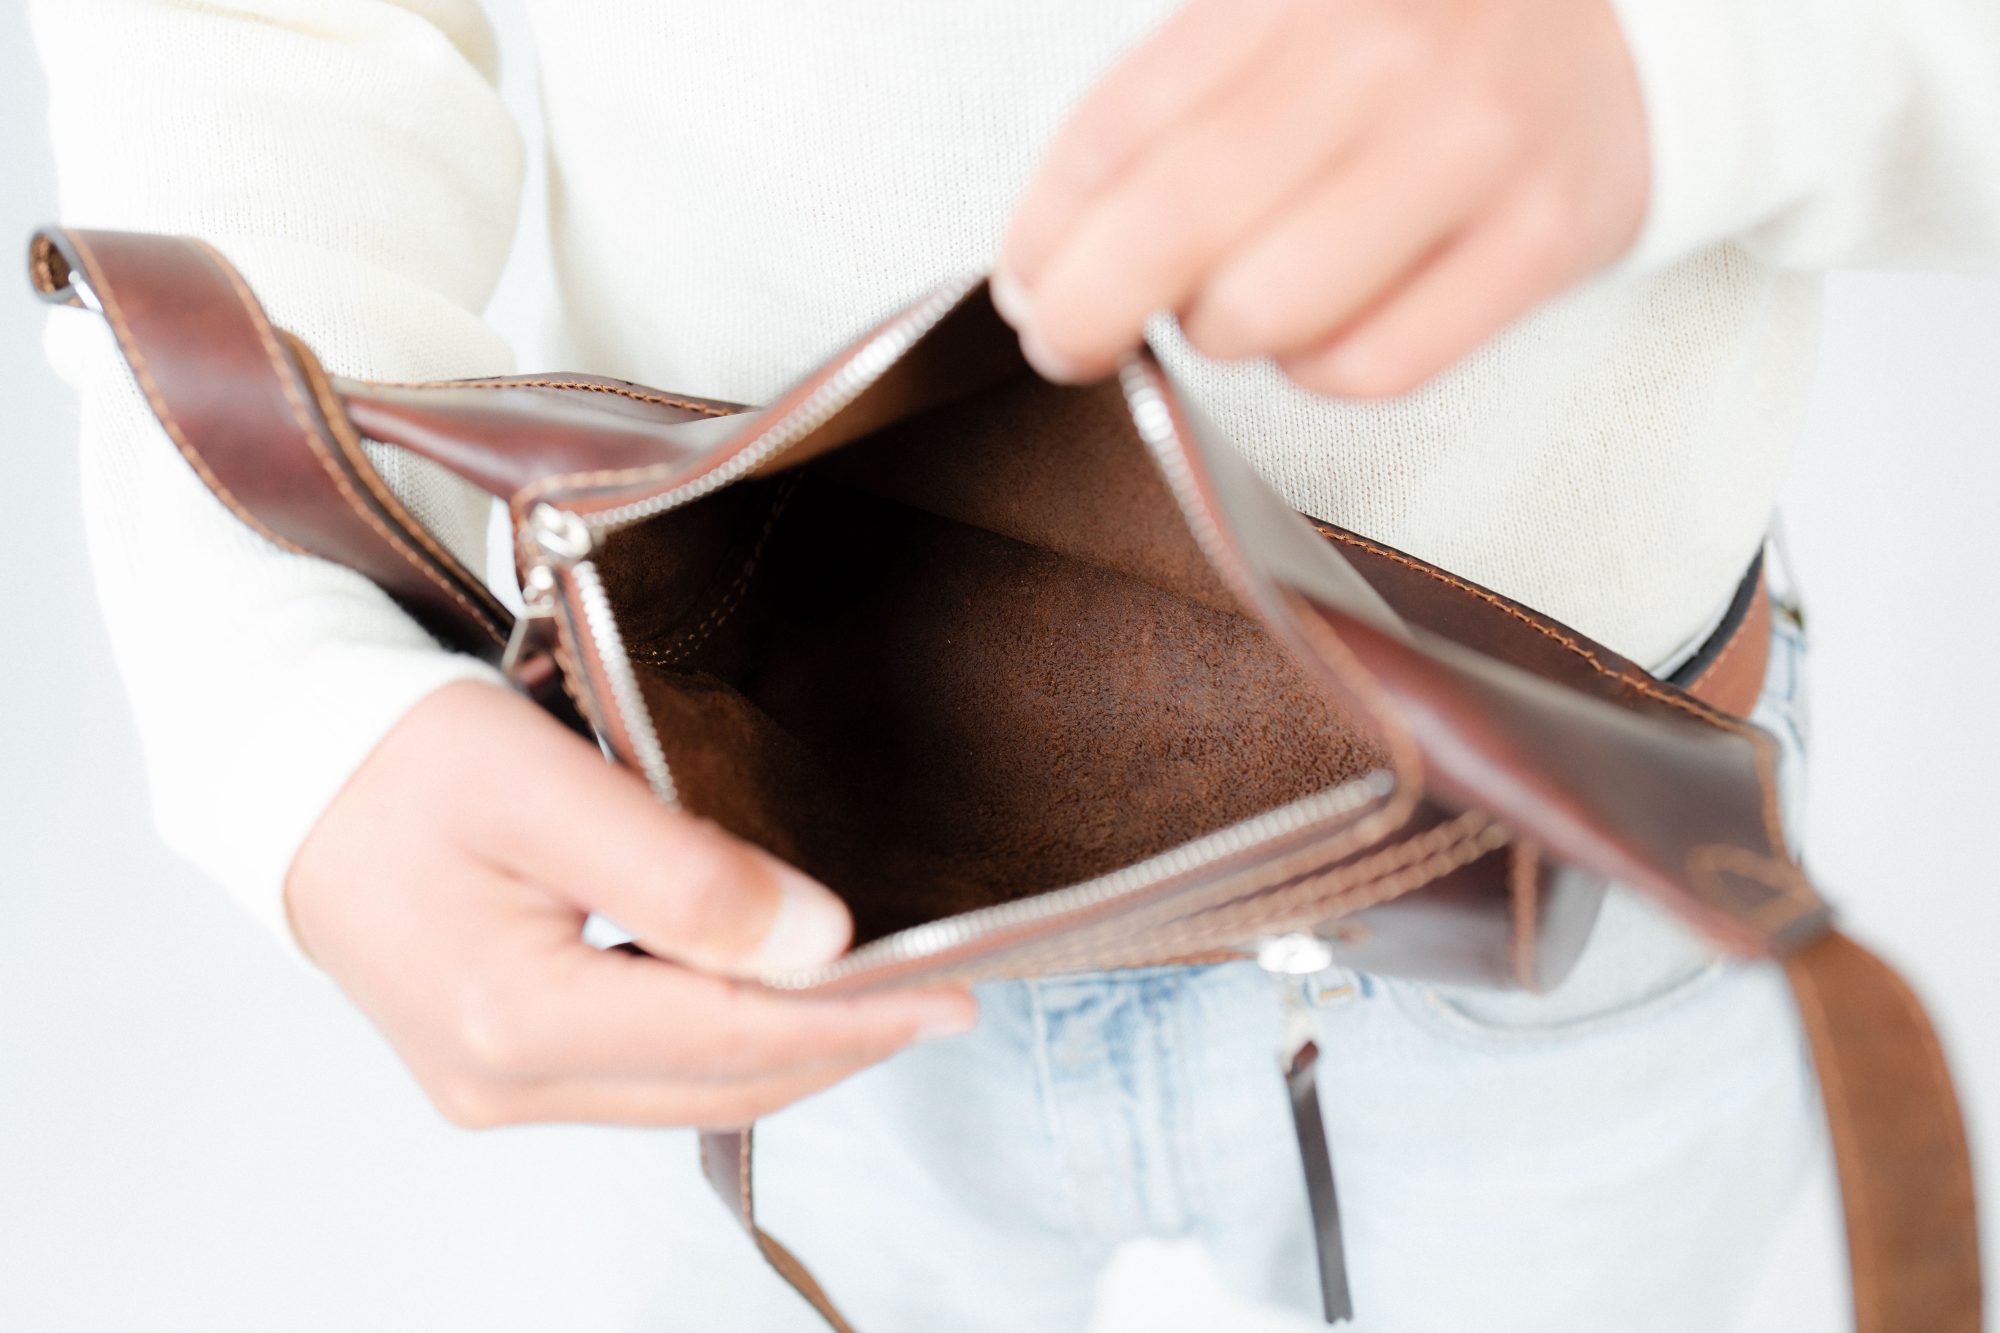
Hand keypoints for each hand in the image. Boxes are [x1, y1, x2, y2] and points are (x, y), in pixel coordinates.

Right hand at [286, 679, 975, 1128]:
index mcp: (514, 1018)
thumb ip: (680, 871)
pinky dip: (726, 1046)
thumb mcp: (541, 783)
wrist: (286, 774)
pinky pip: (644, 1078)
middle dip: (842, 1044)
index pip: (734, 1035)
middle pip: (721, 1081)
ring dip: (790, 1052)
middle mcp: (503, 1080)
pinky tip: (773, 1004)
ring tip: (879, 1003)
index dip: (853, 1015)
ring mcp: (495, 1086)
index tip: (949, 988)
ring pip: (689, 1091)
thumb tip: (813, 943)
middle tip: (941, 996)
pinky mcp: (494, 1068)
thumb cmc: (398, 758)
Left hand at [996, 0, 1649, 396]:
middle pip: (1170, 233)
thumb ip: (1172, 110)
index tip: (1028, 284)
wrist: (1638, 18)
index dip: (1045, 236)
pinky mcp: (1539, 240)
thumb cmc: (1431, 31)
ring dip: (1219, 335)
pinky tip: (1325, 323)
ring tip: (1237, 301)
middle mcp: (1377, 56)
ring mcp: (1467, 149)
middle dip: (1089, 314)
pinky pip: (1370, 366)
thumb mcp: (1290, 17)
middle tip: (1073, 337)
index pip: (1115, 131)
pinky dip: (1320, 369)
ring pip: (1265, 316)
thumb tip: (1048, 256)